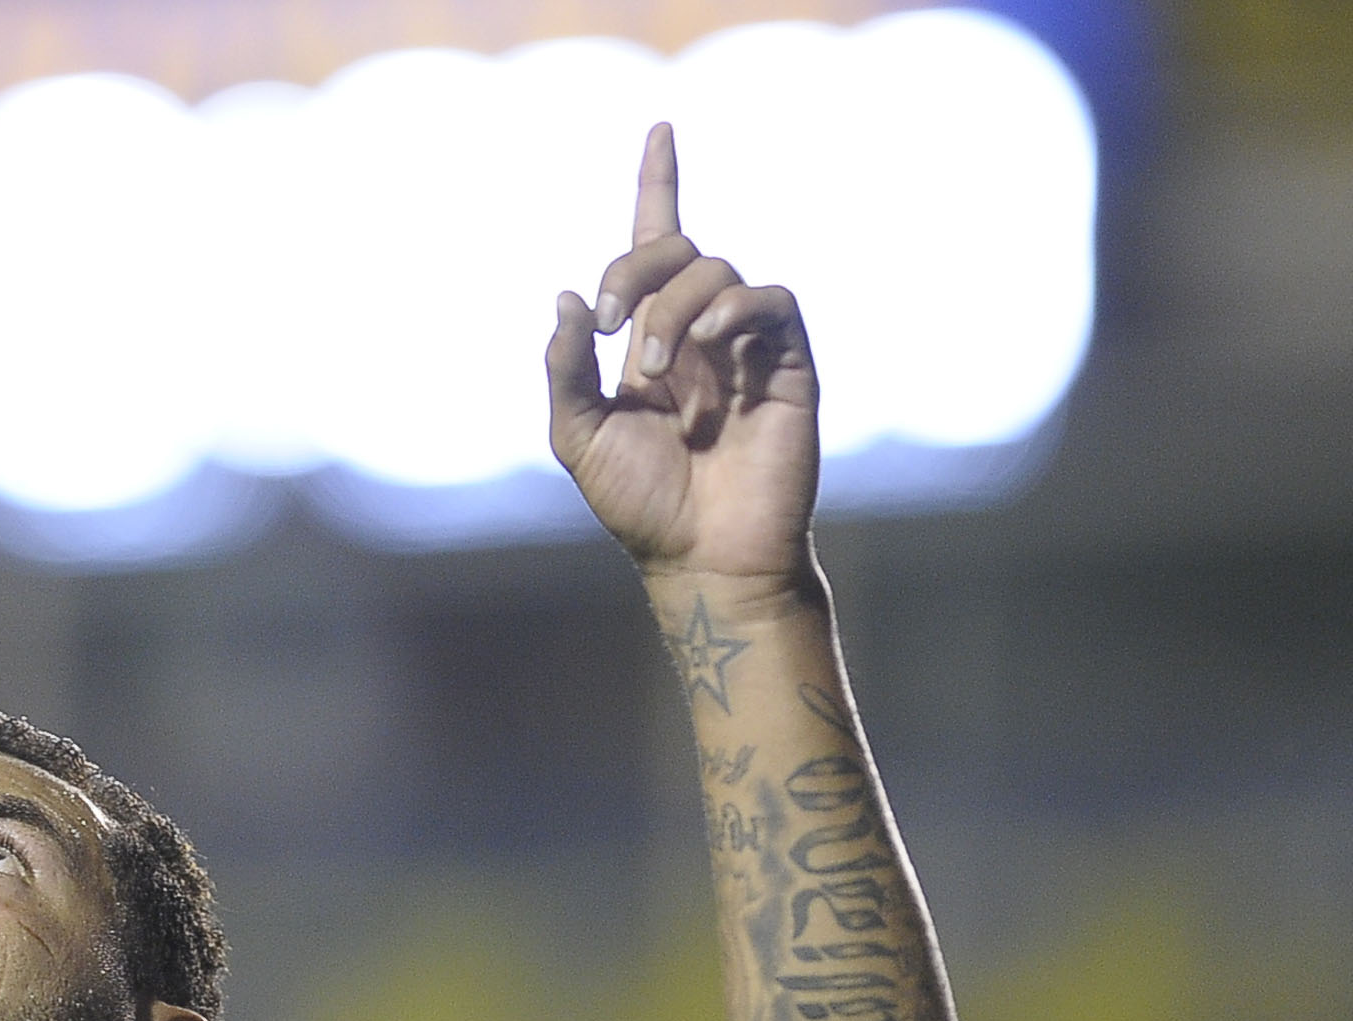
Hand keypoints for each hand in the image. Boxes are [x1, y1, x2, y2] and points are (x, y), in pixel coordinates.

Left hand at [546, 124, 817, 587]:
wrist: (700, 557)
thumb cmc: (639, 505)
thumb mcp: (577, 434)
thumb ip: (565, 367)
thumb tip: (566, 296)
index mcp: (648, 339)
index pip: (656, 244)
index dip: (660, 184)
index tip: (660, 131)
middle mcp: (698, 333)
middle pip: (677, 249)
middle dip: (636, 266)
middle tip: (607, 321)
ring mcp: (746, 345)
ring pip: (717, 271)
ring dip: (672, 307)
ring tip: (652, 370)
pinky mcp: (787, 364)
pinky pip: (771, 299)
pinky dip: (734, 305)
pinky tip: (705, 343)